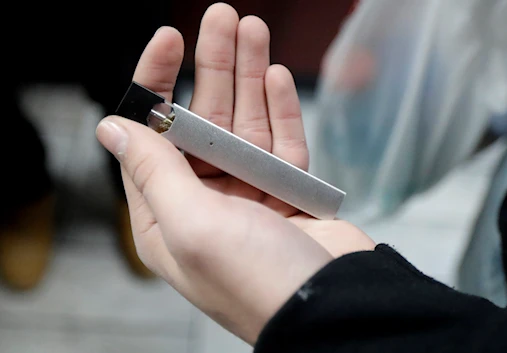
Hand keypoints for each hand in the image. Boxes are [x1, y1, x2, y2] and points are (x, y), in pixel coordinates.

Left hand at [96, 3, 373, 344]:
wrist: (332, 308)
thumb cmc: (256, 280)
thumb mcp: (191, 224)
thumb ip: (153, 171)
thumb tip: (112, 128)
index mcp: (168, 216)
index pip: (151, 137)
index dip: (156, 85)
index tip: (169, 40)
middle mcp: (206, 204)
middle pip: (204, 123)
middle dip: (212, 68)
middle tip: (222, 17)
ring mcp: (251, 197)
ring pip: (247, 125)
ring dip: (249, 77)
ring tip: (253, 29)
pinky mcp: (290, 195)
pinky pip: (282, 143)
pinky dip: (280, 110)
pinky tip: (276, 77)